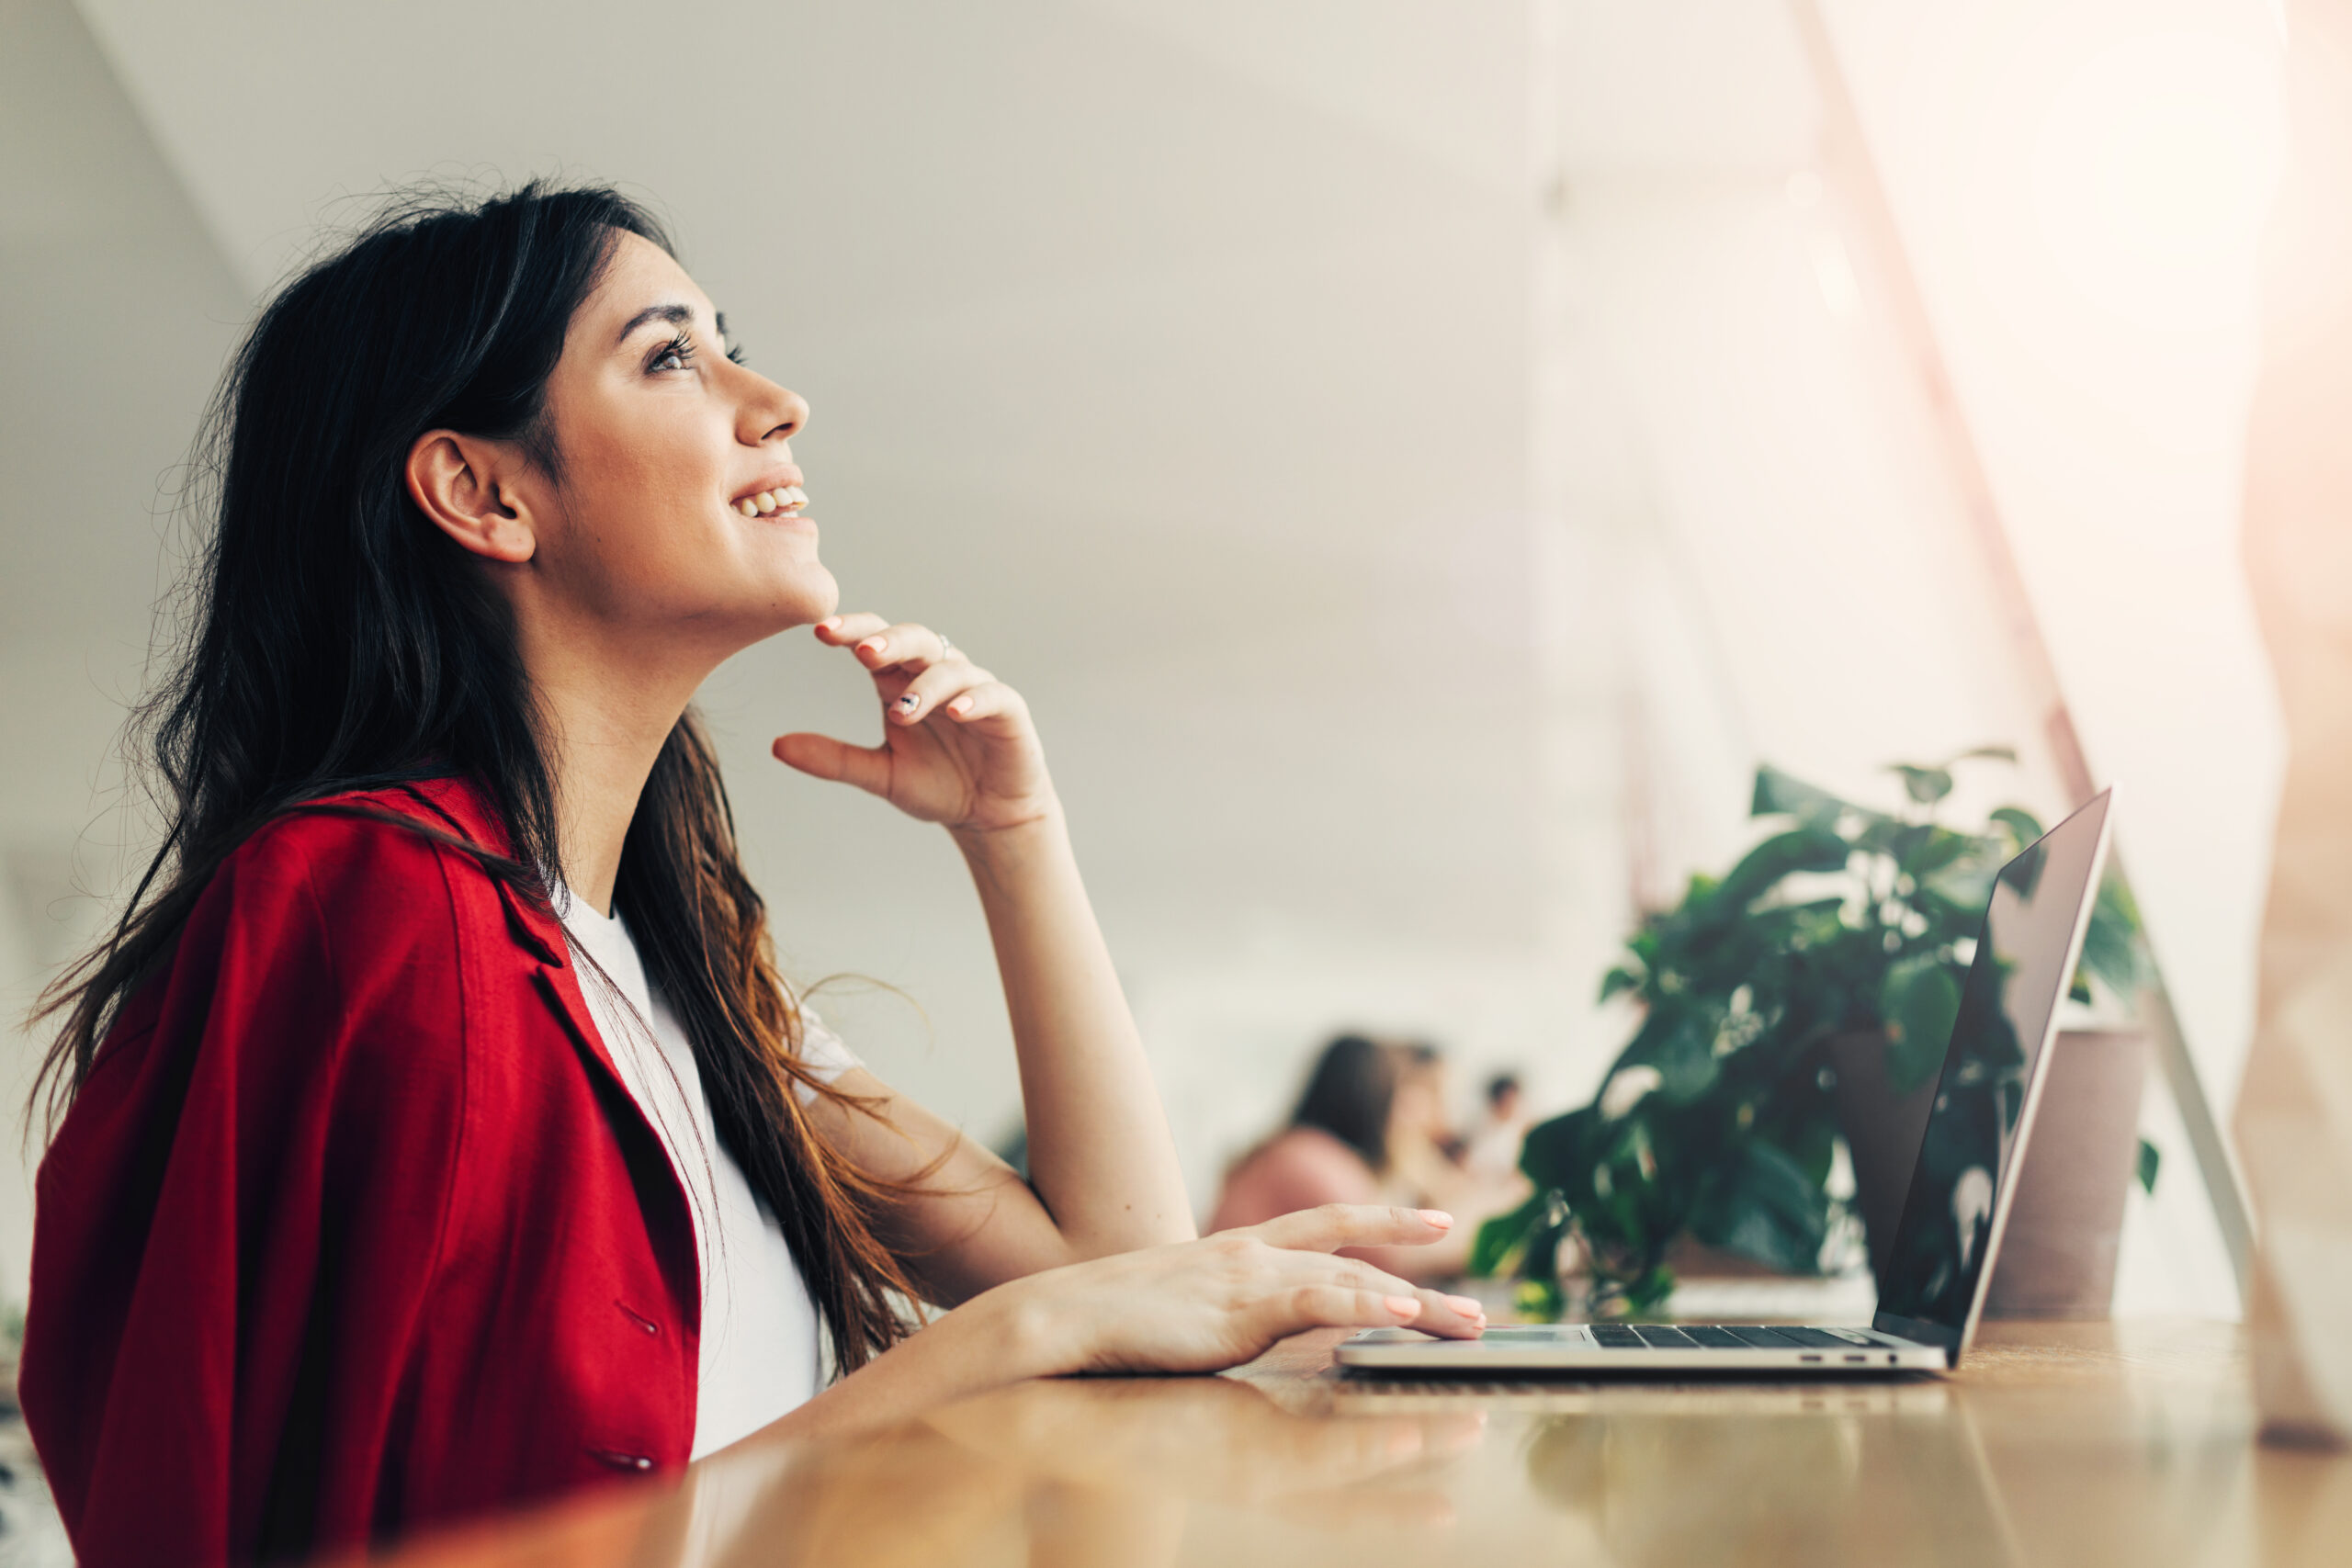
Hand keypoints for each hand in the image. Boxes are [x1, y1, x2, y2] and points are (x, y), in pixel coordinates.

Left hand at [773, 612, 1055, 833]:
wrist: (989, 815)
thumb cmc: (937, 785)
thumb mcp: (880, 774)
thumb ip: (834, 759)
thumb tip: (776, 746)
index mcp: (900, 682)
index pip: (875, 642)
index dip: (853, 631)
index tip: (820, 632)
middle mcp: (936, 675)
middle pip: (914, 639)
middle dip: (889, 642)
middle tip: (863, 652)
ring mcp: (975, 689)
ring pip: (950, 666)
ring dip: (925, 685)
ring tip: (903, 711)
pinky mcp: (1008, 710)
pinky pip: (993, 695)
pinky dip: (974, 699)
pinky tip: (957, 712)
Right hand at [1005, 1205, 1487, 1376]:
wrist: (1058, 1318)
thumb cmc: (1108, 1321)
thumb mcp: (1182, 1308)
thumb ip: (1223, 1310)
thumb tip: (1243, 1325)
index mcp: (1237, 1252)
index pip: (1325, 1226)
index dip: (1382, 1222)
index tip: (1434, 1223)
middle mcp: (1250, 1255)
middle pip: (1355, 1255)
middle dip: (1421, 1279)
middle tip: (1478, 1307)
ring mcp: (1246, 1278)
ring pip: (1351, 1280)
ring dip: (1416, 1305)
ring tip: (1468, 1324)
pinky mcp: (1238, 1309)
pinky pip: (1316, 1301)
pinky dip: (1364, 1303)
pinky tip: (1402, 1312)